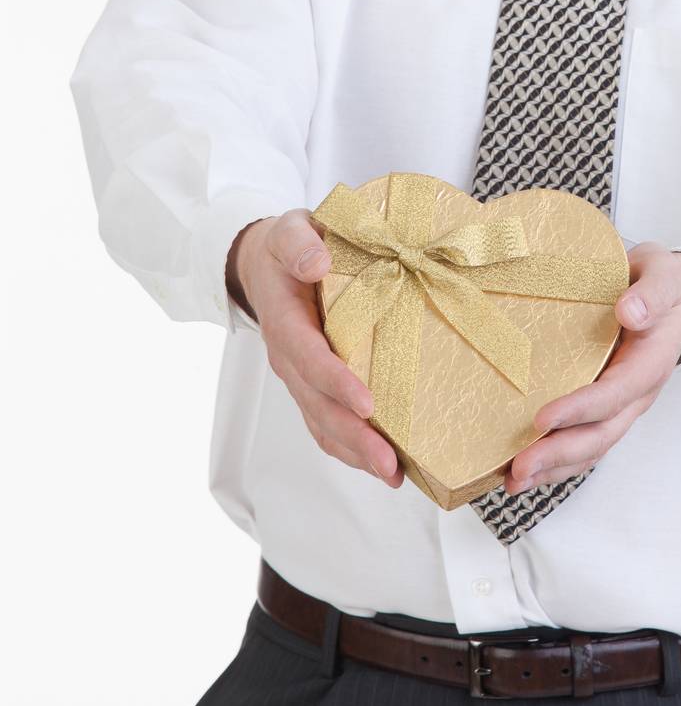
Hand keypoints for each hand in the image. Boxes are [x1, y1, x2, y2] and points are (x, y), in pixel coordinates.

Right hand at [227, 211, 403, 488]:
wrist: (263, 264)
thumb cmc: (287, 247)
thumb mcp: (289, 231)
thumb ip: (299, 243)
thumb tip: (318, 262)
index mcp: (285, 321)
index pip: (309, 357)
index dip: (335, 382)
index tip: (366, 403)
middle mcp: (289, 358)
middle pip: (317, 406)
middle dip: (353, 437)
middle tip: (388, 462)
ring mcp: (298, 378)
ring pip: (321, 424)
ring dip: (354, 453)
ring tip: (392, 474)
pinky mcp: (310, 386)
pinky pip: (325, 424)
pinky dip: (349, 448)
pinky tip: (382, 464)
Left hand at [504, 243, 680, 494]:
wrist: (678, 300)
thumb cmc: (665, 286)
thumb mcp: (663, 277)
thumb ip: (650, 294)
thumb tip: (629, 311)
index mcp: (649, 363)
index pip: (614, 394)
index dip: (579, 410)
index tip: (542, 419)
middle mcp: (636, 394)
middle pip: (600, 435)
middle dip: (559, 454)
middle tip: (519, 467)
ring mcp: (621, 405)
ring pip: (591, 446)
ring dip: (554, 467)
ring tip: (514, 481)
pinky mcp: (606, 407)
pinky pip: (583, 440)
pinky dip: (555, 461)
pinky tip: (523, 471)